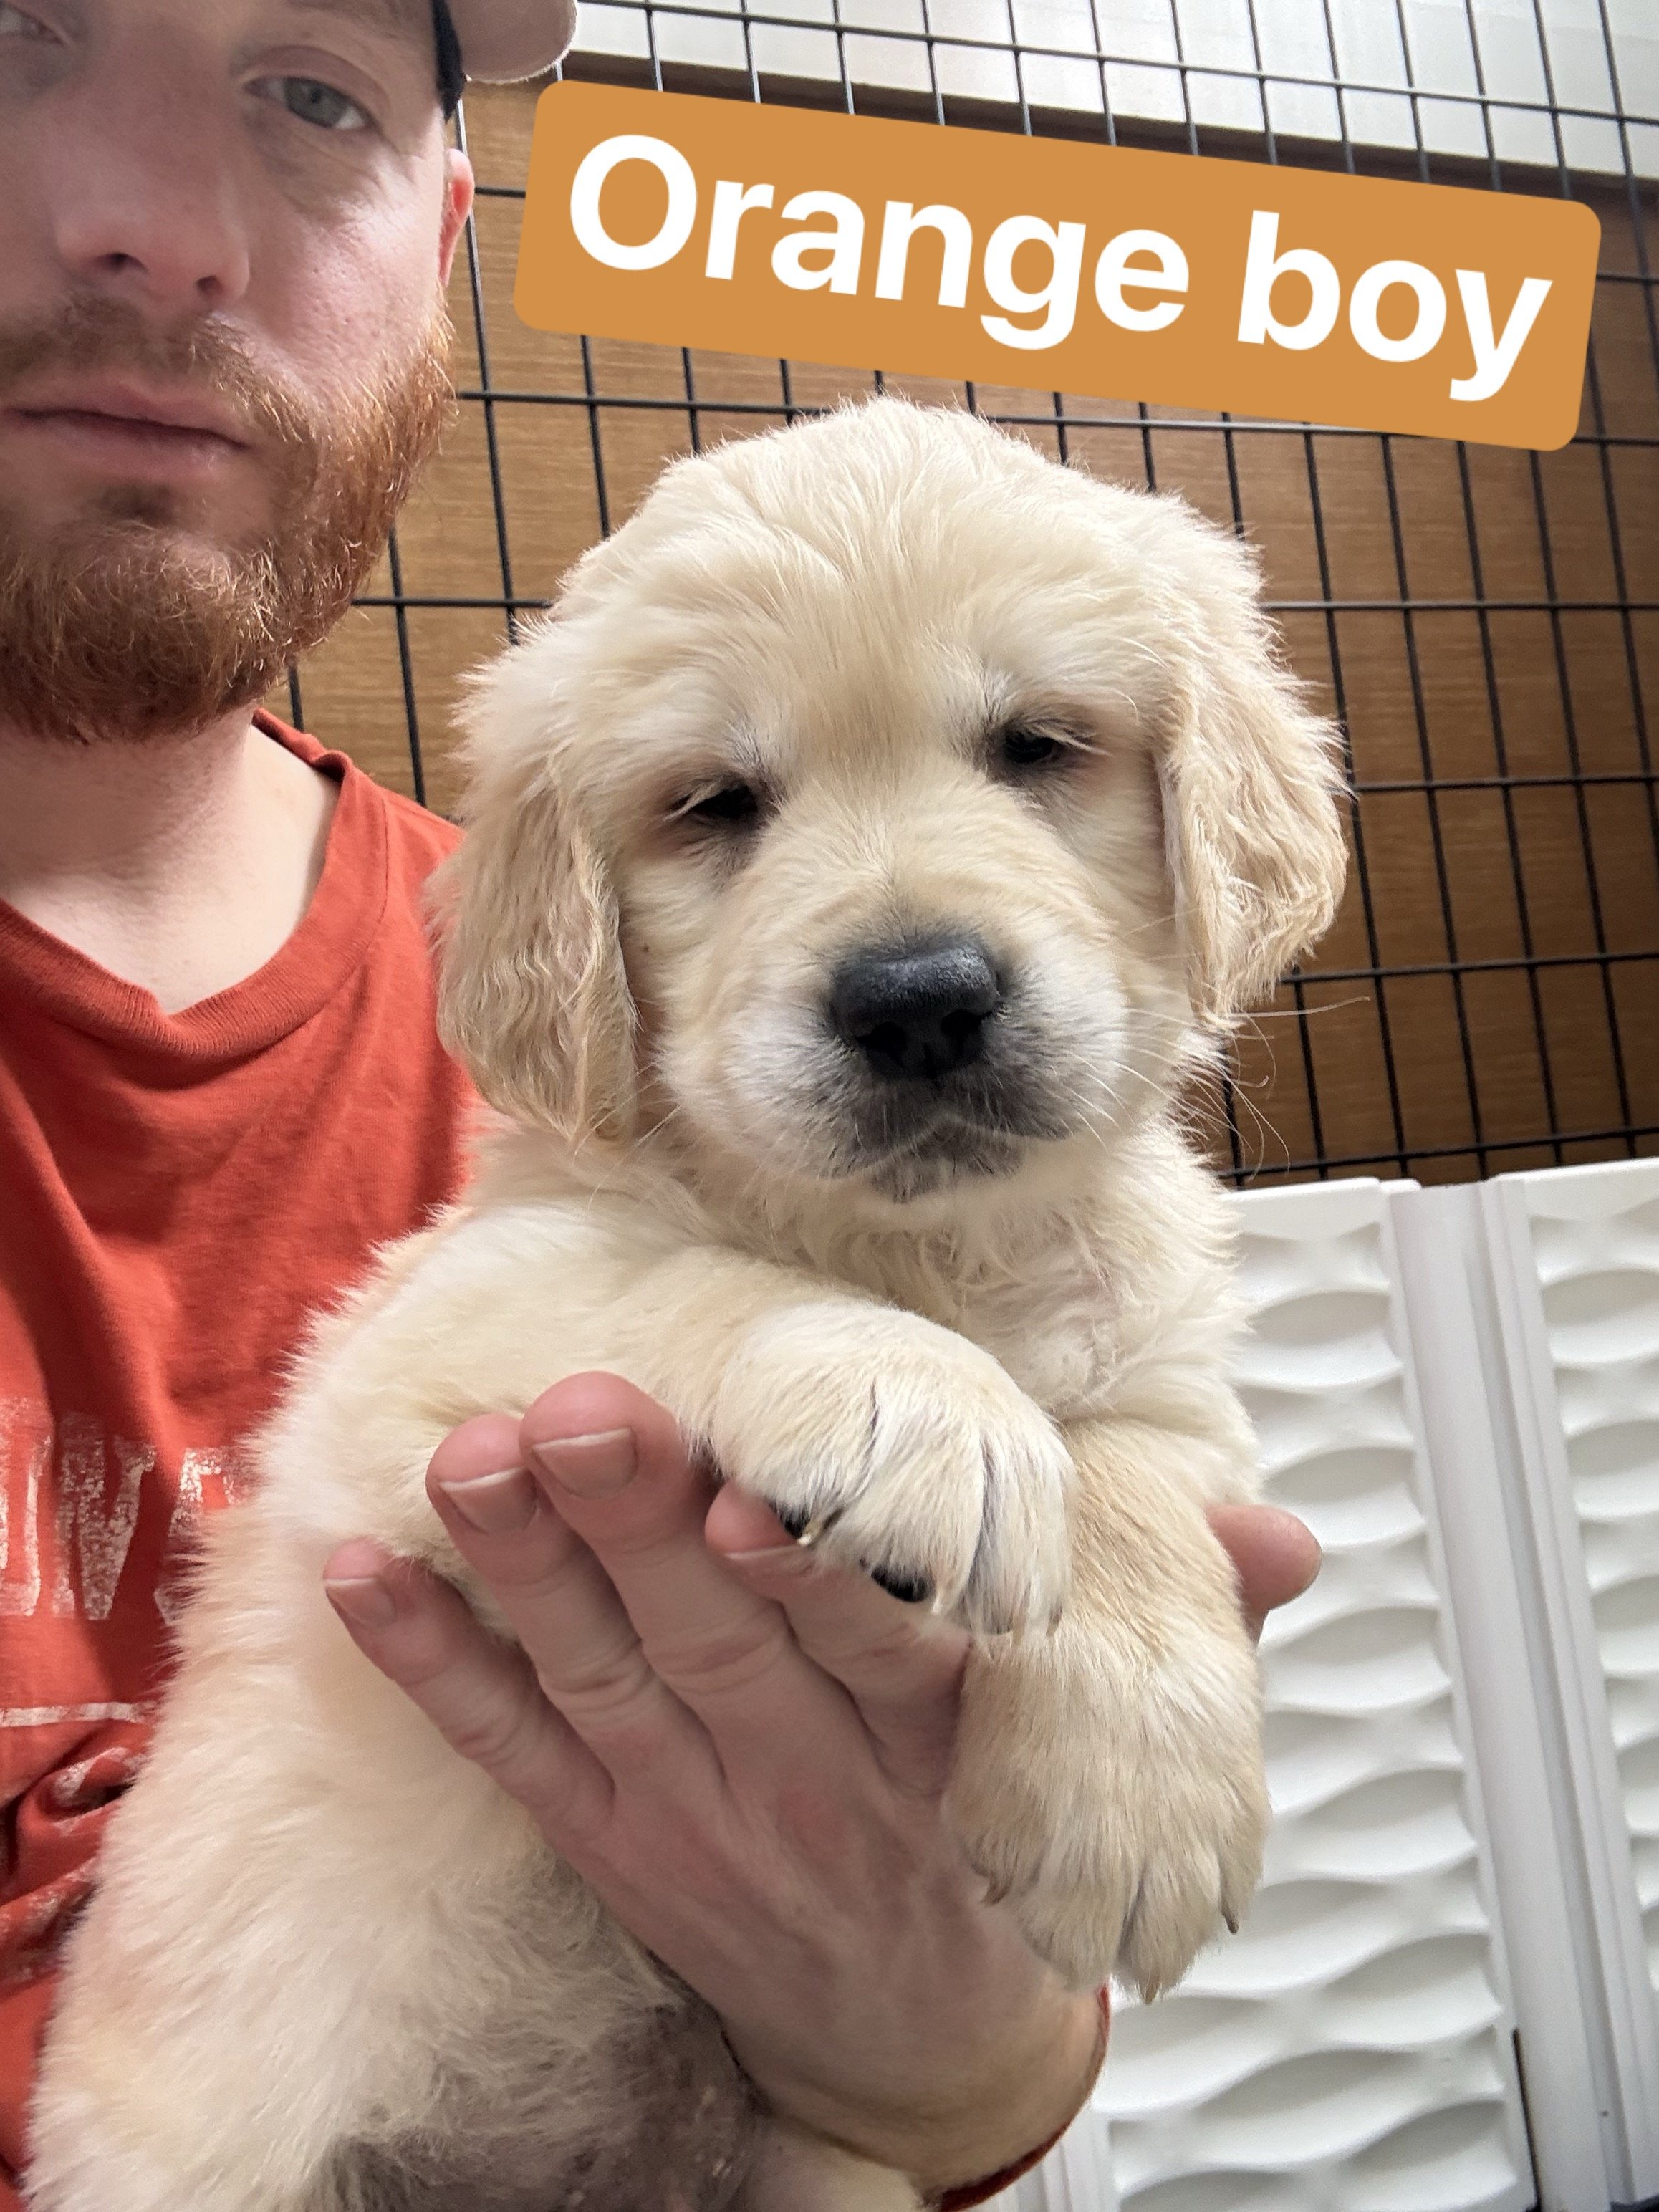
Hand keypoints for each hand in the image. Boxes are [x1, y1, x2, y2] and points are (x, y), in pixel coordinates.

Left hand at [322, 1377, 1317, 2189]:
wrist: (911, 2047)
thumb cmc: (984, 1849)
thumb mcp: (1101, 1756)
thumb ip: (1177, 1629)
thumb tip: (1282, 1536)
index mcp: (931, 1742)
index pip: (878, 1660)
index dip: (818, 1585)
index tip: (764, 1502)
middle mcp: (800, 1776)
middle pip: (710, 1647)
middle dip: (639, 1523)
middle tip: (582, 1405)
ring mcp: (683, 1811)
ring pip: (593, 1679)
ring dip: (523, 1569)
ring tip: (470, 1458)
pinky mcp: (601, 1834)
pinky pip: (505, 1751)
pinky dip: (431, 1666)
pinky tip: (362, 1577)